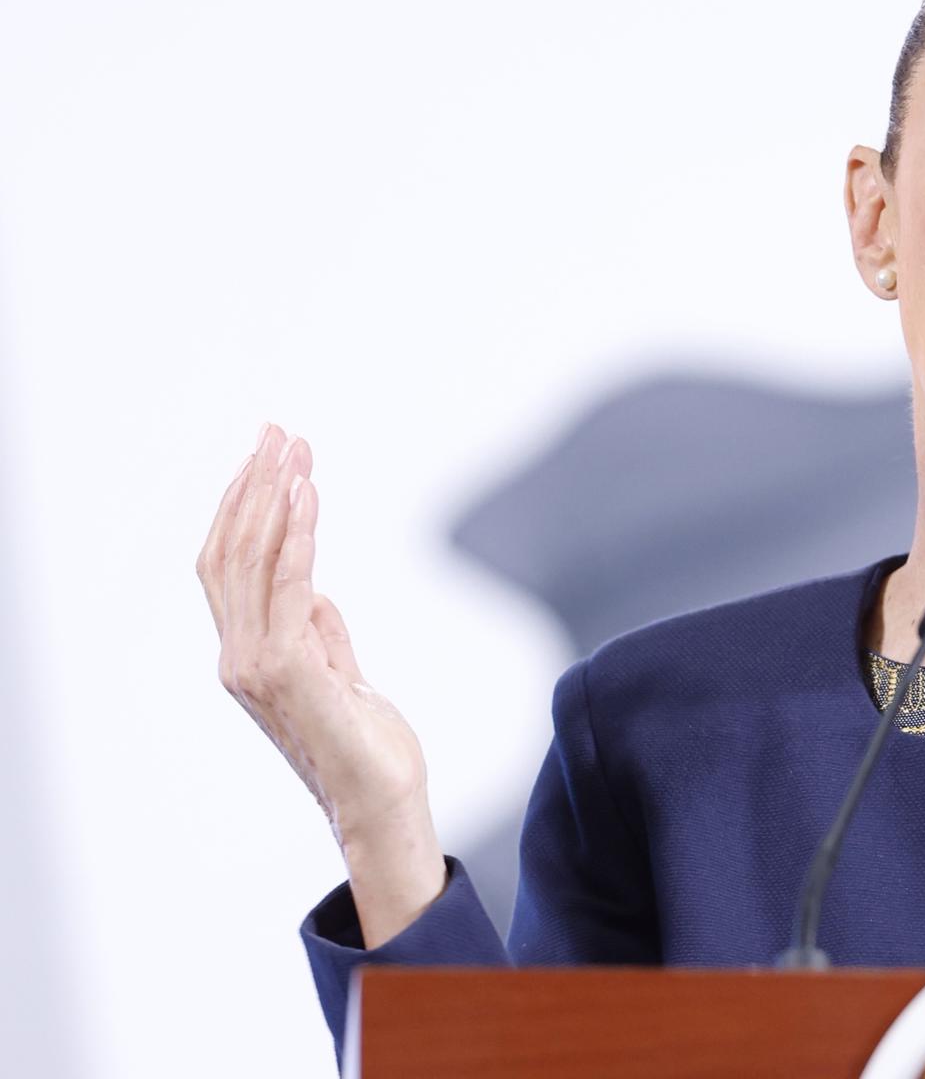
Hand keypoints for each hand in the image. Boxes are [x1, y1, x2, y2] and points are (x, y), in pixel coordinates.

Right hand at [198, 423, 433, 851]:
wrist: (383, 804)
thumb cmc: (370, 748)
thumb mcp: (343, 678)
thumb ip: (322, 636)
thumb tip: (313, 594)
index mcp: (250, 655)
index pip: (230, 564)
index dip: (243, 506)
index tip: (270, 454)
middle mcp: (240, 656)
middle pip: (230, 551)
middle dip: (252, 485)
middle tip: (277, 431)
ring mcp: (257, 665)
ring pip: (249, 559)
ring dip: (272, 496)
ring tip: (291, 448)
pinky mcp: (289, 671)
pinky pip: (287, 585)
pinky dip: (295, 533)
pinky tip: (307, 493)